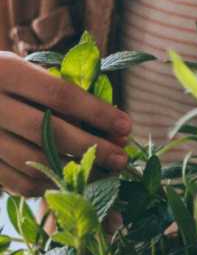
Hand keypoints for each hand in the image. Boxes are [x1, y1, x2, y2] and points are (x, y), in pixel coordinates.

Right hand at [0, 52, 131, 197]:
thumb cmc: (1, 79)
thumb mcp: (22, 68)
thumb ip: (56, 88)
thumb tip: (110, 121)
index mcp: (6, 71)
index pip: (60, 95)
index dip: (97, 113)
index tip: (126, 126)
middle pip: (49, 132)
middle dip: (92, 147)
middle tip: (122, 158)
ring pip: (36, 162)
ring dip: (77, 172)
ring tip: (105, 172)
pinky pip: (20, 184)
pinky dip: (52, 185)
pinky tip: (73, 179)